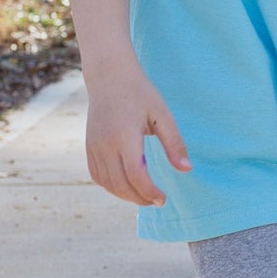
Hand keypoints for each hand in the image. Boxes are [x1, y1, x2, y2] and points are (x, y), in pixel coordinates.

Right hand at [84, 60, 191, 206]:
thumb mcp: (162, 115)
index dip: (150, 192)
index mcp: (125, 136)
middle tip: (157, 201)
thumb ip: (174, 144)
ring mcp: (94, 146)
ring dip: (125, 195)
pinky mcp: (89, 147)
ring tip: (144, 195)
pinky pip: (97, 175)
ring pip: (107, 183)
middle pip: (121, 184)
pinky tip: (126, 186)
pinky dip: (111, 186)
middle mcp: (105, 144)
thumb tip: (187, 170)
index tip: (163, 199)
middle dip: (140, 198)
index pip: (136, 175)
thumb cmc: (140, 94)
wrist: (109, 76)